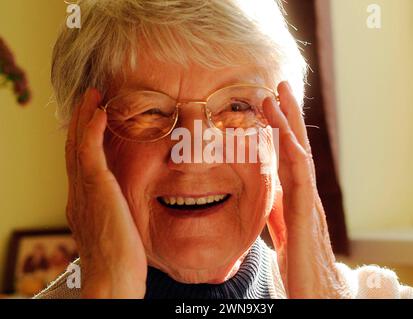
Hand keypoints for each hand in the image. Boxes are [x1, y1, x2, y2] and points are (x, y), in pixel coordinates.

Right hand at [65, 89, 146, 297]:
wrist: (112, 281)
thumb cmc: (120, 263)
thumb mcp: (116, 231)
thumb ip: (116, 213)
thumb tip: (126, 207)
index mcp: (82, 203)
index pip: (80, 164)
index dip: (84, 139)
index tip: (93, 120)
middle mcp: (77, 194)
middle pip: (74, 149)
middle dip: (81, 121)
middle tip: (90, 98)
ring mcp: (83, 192)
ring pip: (78, 145)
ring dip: (85, 118)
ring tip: (92, 96)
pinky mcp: (95, 190)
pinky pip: (90, 153)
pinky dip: (92, 130)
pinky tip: (100, 113)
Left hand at [263, 82, 350, 297]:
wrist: (316, 294)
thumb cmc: (299, 265)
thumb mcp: (280, 232)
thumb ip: (273, 212)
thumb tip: (263, 196)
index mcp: (294, 197)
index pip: (286, 156)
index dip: (278, 130)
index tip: (268, 104)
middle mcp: (304, 194)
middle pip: (296, 147)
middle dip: (287, 115)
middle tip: (278, 84)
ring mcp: (308, 202)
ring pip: (299, 154)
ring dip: (288, 123)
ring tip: (278, 94)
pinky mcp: (307, 215)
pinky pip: (300, 177)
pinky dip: (293, 152)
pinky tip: (284, 132)